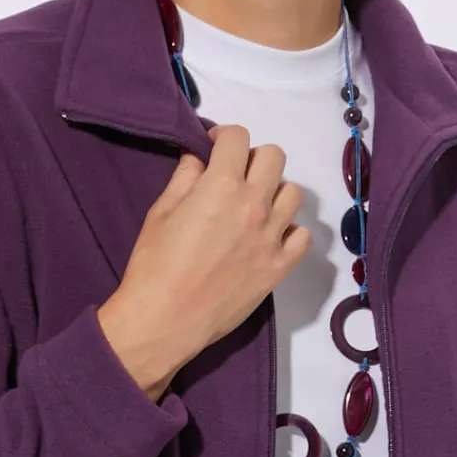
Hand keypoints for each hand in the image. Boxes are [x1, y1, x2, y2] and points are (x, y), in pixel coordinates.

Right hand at [112, 123, 312, 370]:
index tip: (214, 148)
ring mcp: (271, 237)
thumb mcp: (161, 212)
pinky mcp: (279, 267)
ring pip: (293, 193)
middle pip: (274, 157)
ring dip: (274, 192)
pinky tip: (269, 237)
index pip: (238, 137)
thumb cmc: (154, 265)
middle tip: (235, 176)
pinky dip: (289, 231)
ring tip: (255, 206)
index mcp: (221, 185)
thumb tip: (199, 160)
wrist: (166, 319)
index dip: (224, 137)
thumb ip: (185, 179)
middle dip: (253, 158)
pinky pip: (302, 236)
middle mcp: (253, 205)